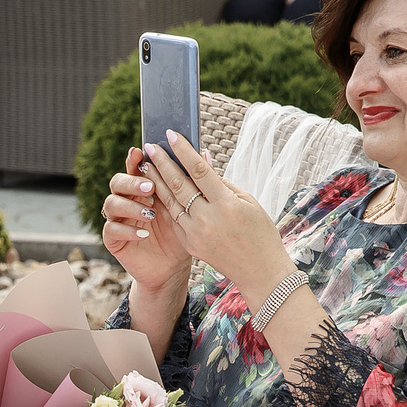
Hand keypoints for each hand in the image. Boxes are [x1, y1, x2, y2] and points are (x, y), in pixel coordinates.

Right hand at [102, 145, 191, 295]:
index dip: (134, 159)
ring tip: (150, 213)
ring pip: (111, 203)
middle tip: (150, 186)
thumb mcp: (187, 206)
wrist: (173, 267)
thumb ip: (191, 181)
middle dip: (132, 182)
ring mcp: (118, 219)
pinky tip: (144, 234)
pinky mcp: (113, 240)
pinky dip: (128, 231)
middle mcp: (126, 200)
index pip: (134, 168)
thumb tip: (205, 152)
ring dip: (130, 206)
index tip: (141, 152)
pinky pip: (111, 230)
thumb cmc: (182, 233)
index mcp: (142, 188)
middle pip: (117, 182)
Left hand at [138, 132, 293, 307]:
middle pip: (179, 185)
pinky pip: (174, 218)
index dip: (183, 151)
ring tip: (146, 165)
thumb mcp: (247, 202)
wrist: (259, 272)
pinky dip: (165, 202)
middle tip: (150, 146)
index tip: (171, 135)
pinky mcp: (189, 245)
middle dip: (162, 163)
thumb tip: (202, 160)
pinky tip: (157, 188)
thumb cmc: (259, 232)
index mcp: (226, 205)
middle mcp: (207, 219)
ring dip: (157, 181)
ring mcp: (195, 233)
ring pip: (170, 202)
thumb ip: (222, 182)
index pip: (199, 171)